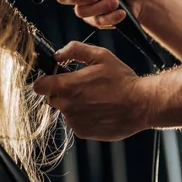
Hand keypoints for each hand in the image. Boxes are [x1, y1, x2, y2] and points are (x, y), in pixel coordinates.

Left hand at [33, 41, 148, 140]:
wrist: (142, 105)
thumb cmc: (122, 79)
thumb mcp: (100, 56)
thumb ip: (75, 50)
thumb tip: (57, 54)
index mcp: (67, 86)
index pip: (38, 86)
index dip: (44, 81)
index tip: (54, 79)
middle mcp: (66, 105)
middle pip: (51, 98)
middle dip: (61, 92)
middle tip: (82, 87)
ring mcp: (73, 121)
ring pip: (64, 111)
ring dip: (73, 105)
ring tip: (95, 99)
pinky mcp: (81, 132)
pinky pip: (75, 122)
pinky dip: (83, 117)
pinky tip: (99, 110)